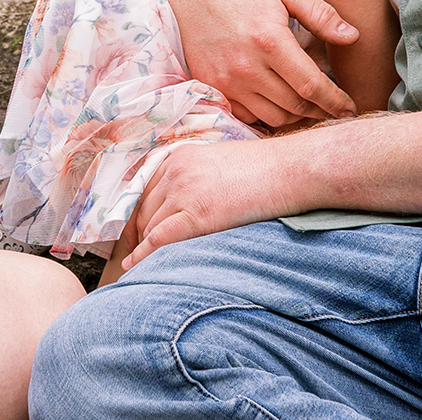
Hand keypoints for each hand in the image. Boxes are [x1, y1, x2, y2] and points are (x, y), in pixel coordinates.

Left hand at [120, 140, 292, 270]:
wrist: (288, 170)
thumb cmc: (262, 169)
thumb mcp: (217, 162)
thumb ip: (193, 176)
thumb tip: (181, 202)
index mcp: (179, 156)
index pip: (143, 189)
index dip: (136, 213)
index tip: (132, 230)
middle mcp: (175, 171)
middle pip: (143, 209)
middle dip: (137, 232)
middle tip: (134, 251)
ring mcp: (183, 191)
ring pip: (149, 226)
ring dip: (143, 246)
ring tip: (140, 264)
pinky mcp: (196, 214)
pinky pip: (158, 238)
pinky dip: (142, 254)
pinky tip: (133, 266)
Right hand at [169, 0, 361, 125]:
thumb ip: (320, 14)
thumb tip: (353, 36)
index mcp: (269, 40)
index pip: (311, 86)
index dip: (335, 102)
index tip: (349, 108)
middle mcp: (246, 66)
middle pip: (293, 106)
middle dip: (320, 112)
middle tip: (334, 109)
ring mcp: (225, 79)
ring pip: (271, 116)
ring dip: (294, 116)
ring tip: (307, 105)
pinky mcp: (210, 84)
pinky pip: (244, 114)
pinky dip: (264, 114)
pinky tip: (275, 101)